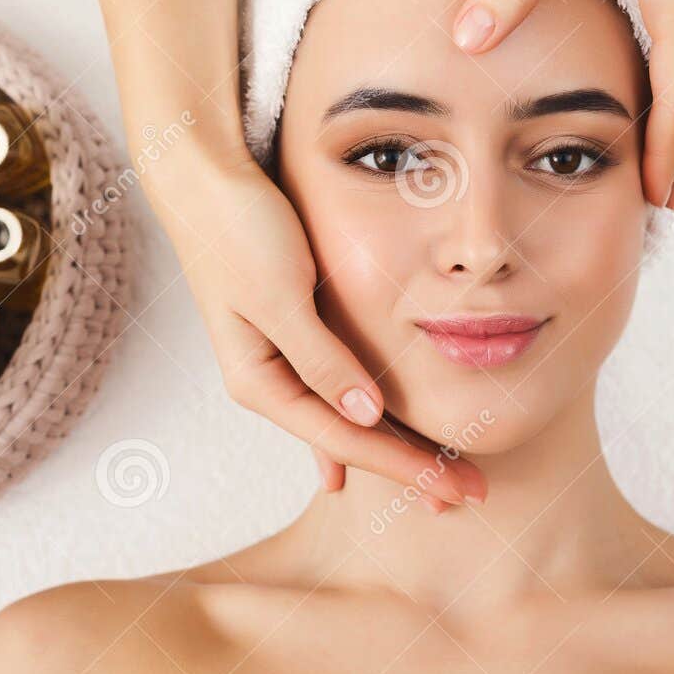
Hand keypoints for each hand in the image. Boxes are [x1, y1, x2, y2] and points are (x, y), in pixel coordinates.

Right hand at [148, 141, 487, 509]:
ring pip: (348, 420)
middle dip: (410, 469)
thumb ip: (320, 357)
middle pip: (350, 441)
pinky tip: (370, 453)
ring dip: (396, 447)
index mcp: (259, 382)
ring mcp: (279, 363)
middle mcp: (267, 383)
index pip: (345, 440)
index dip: (404, 466)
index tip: (454, 486)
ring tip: (443, 477)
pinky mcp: (292, 336)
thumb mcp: (280, 294)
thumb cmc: (238, 229)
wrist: (202, 179)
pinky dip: (365, 420)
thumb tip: (365, 415)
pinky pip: (339, 391)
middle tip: (471, 493)